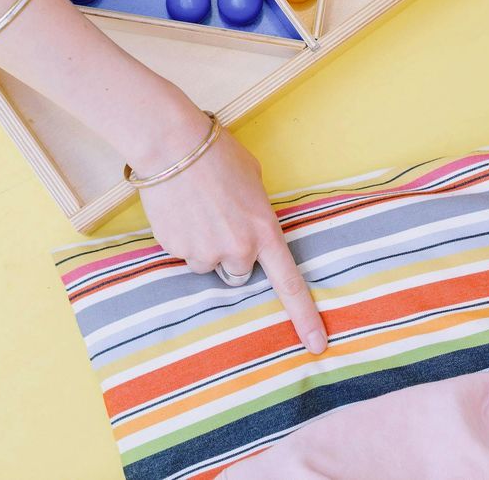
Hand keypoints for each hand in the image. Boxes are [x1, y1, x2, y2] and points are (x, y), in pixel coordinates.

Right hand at [137, 125, 328, 354]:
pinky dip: (182, 235)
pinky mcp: (175, 248)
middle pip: (238, 273)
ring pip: (207, 262)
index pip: (289, 284)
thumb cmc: (217, 153)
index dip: (305, 316)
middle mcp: (236, 250)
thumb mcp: (253, 180)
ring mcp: (203, 252)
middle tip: (221, 220)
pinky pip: (182, 251)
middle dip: (231, 254)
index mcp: (264, 232)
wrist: (171, 144)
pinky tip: (179, 207)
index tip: (317, 345)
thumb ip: (257, 213)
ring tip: (196, 208)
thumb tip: (247, 228)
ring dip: (204, 243)